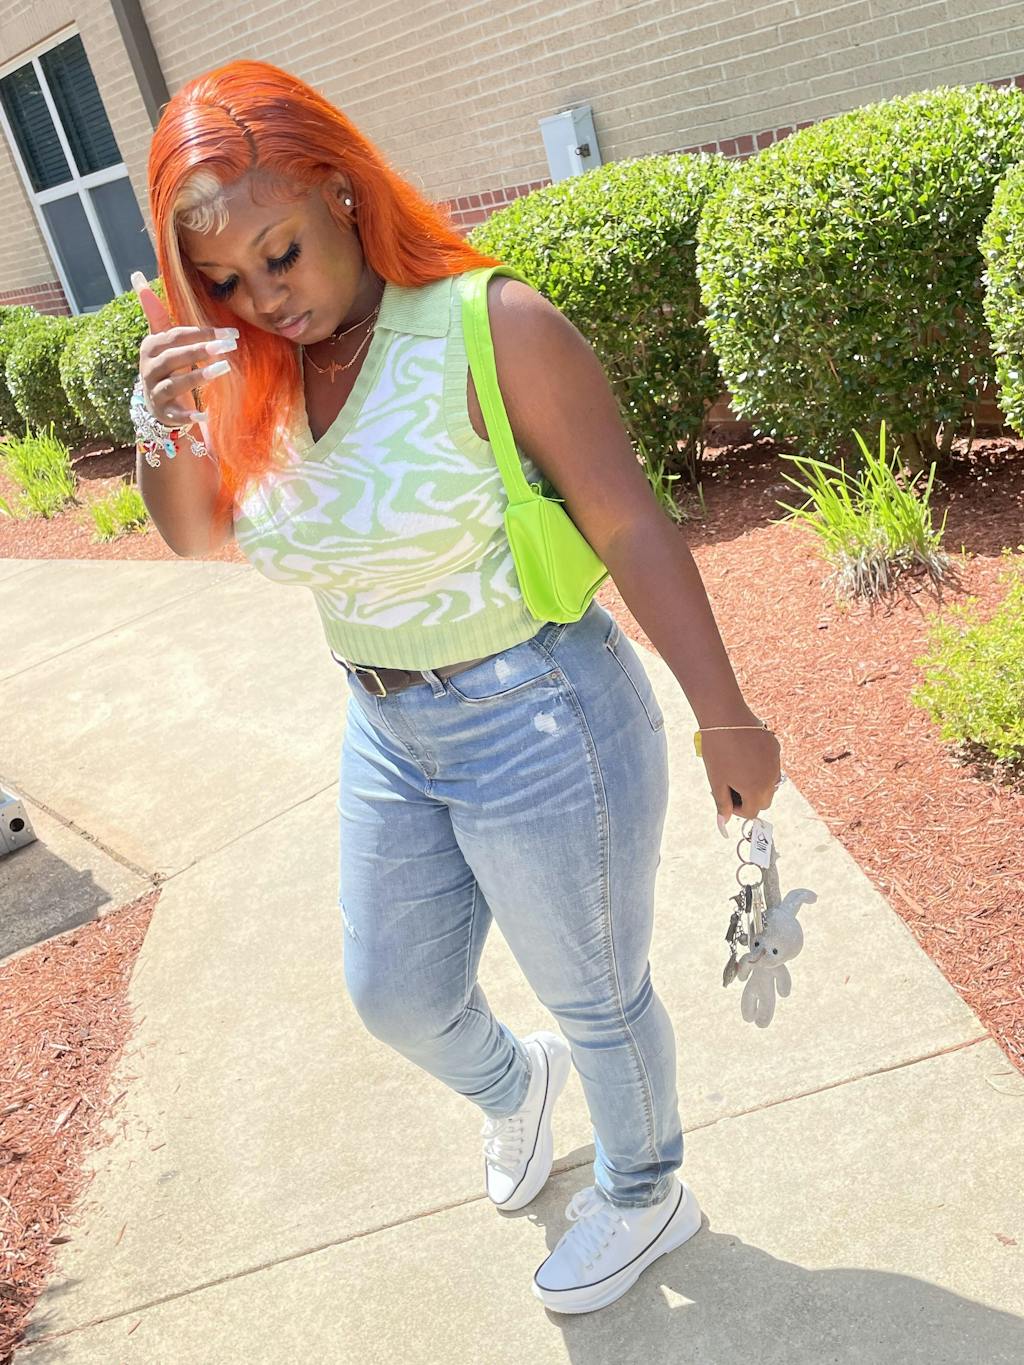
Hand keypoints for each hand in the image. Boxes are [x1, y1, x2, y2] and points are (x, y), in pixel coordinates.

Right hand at [132, 271, 236, 427]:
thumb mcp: (162, 340)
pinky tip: (206, 415)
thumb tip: (136, 274)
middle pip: (174, 357)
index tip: (230, 333)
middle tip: (228, 346)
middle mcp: (149, 369)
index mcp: (151, 347)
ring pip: (174, 384)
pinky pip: (176, 415)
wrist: (157, 403)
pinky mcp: (164, 414)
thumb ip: (155, 311)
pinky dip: (189, 416)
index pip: (176, 336)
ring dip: (198, 377)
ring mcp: (155, 392)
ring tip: (223, 369)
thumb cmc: (166, 365)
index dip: (201, 333)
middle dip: (201, 350)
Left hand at [699, 706, 781, 834]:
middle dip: (748, 798)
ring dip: (756, 783)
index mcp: (756, 791)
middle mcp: (771, 779)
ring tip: (736, 769)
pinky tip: (744, 754)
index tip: (725, 795)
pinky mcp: (775, 747)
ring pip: (770, 783)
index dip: (736, 809)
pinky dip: (760, 766)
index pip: (751, 812)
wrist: (724, 717)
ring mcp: (775, 762)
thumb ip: (722, 804)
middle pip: (763, 800)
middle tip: (730, 784)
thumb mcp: (716, 781)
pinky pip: (771, 765)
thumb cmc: (717, 751)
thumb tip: (724, 823)